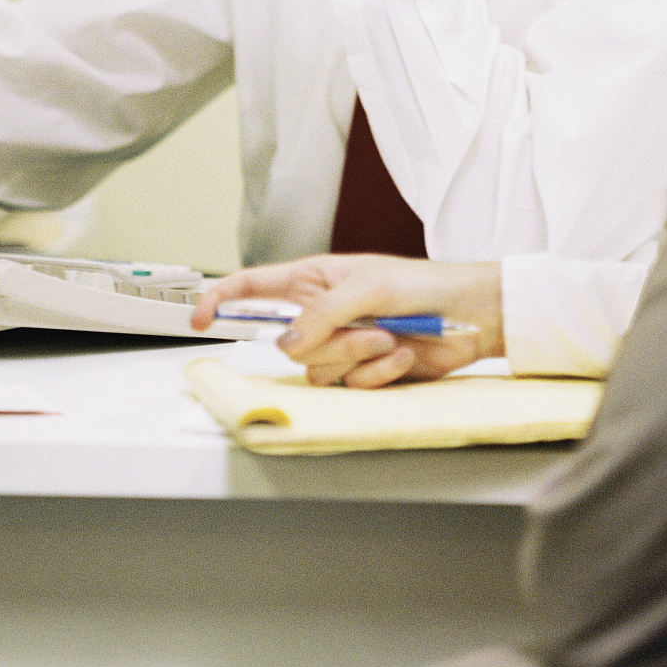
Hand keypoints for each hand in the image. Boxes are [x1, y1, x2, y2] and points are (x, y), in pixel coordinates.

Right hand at [190, 255, 504, 387]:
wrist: (469, 317)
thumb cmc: (423, 285)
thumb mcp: (366, 287)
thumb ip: (319, 315)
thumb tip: (285, 346)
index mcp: (315, 280)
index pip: (254, 288)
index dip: (220, 299)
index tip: (198, 316)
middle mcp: (322, 315)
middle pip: (290, 346)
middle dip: (330, 343)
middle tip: (371, 328)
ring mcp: (342, 346)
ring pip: (318, 371)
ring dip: (358, 359)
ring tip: (390, 339)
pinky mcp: (362, 373)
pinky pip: (349, 386)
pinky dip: (377, 374)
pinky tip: (402, 357)